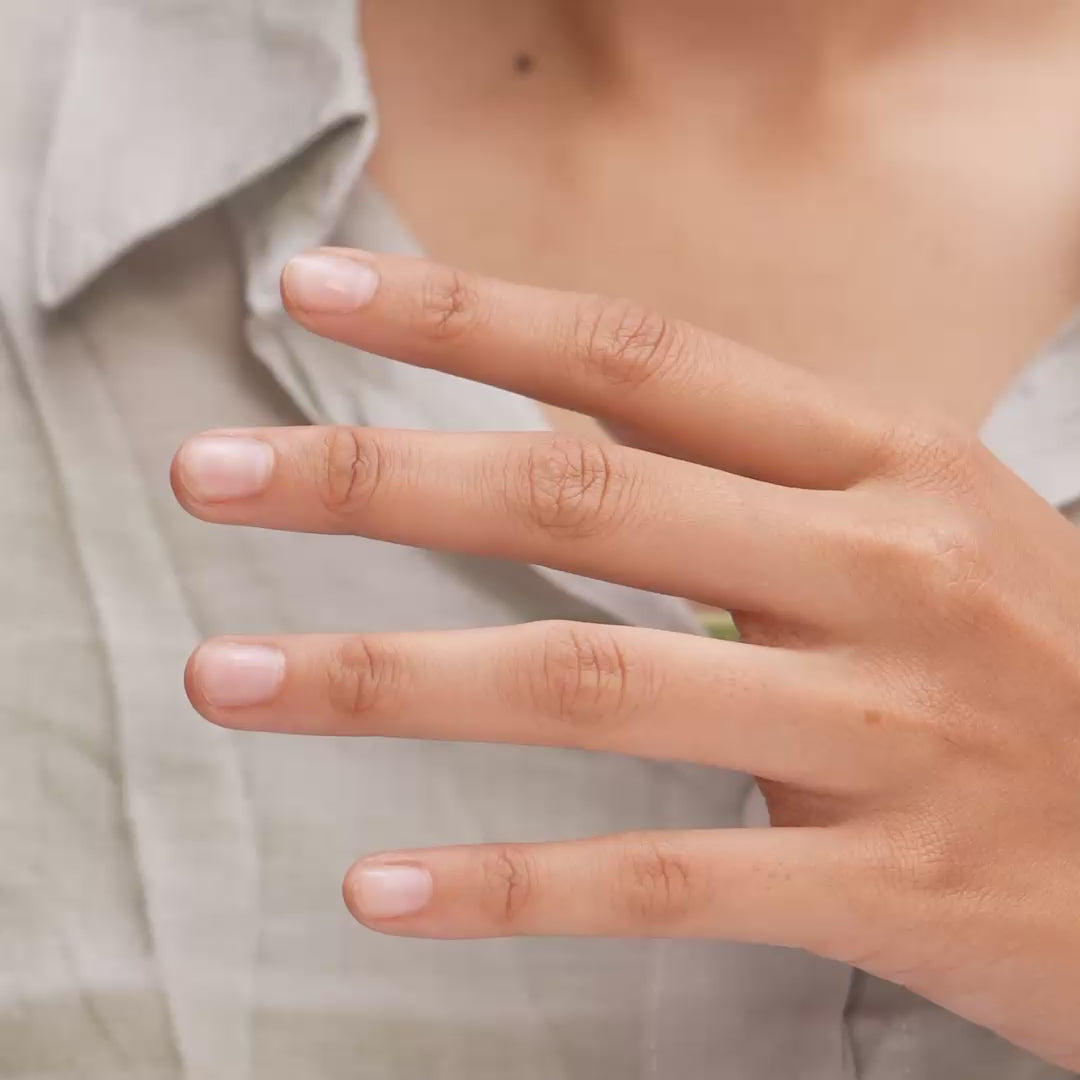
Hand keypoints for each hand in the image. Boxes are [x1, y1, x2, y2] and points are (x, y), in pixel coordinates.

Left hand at [173, 249, 1079, 1068]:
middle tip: (209, 476)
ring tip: (231, 682)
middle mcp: (879, 570)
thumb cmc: (1033, 663)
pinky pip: (665, 879)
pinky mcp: (892, 885)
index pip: (640, 359)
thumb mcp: (918, 529)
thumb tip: (576, 442)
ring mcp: (887, 731)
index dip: (470, 314)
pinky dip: (512, 886)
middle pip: (582, 498)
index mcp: (884, 464)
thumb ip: (752, 484)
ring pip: (591, 684)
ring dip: (388, 680)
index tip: (318, 293)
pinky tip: (386, 888)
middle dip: (375, 478)